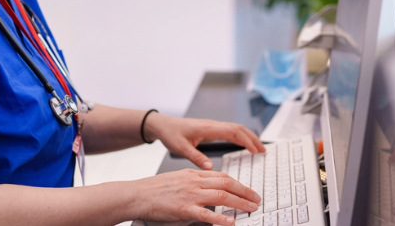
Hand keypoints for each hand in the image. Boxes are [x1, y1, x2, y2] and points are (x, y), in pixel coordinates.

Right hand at [132, 169, 261, 225]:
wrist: (137, 195)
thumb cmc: (155, 189)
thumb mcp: (179, 178)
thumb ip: (195, 181)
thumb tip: (210, 187)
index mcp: (194, 174)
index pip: (223, 176)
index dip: (239, 183)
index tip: (249, 190)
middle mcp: (195, 182)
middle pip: (227, 184)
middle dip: (245, 192)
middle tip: (257, 199)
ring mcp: (190, 195)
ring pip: (221, 196)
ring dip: (240, 203)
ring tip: (251, 209)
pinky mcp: (183, 209)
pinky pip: (206, 214)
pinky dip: (220, 218)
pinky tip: (230, 222)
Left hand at [144, 113, 264, 169]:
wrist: (163, 125)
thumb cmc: (171, 135)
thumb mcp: (181, 148)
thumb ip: (196, 157)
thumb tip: (210, 168)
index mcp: (208, 129)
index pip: (233, 132)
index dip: (247, 141)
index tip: (257, 151)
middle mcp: (213, 125)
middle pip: (239, 129)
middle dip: (253, 139)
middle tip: (264, 151)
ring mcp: (213, 126)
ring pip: (236, 129)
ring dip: (248, 137)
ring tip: (258, 149)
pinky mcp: (211, 130)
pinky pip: (230, 131)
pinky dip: (240, 137)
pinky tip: (243, 145)